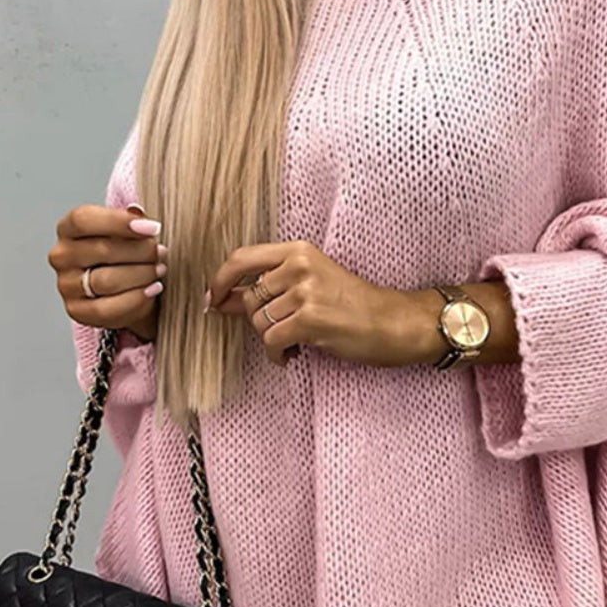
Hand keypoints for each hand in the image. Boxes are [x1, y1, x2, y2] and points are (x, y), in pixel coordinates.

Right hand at [48, 203, 167, 341]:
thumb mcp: (128, 232)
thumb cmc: (125, 254)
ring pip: (107, 281)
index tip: (153, 228)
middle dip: (140, 251)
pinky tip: (152, 289)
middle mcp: (61, 256)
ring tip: (159, 270)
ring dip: (141, 275)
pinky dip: (136, 299)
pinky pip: (108, 309)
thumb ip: (132, 221)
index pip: (84, 219)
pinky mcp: (77, 311)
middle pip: (102, 250)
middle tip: (160, 252)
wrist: (127, 290)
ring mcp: (66, 286)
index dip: (119, 222)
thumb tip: (137, 213)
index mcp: (68, 228)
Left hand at [207, 240, 424, 367]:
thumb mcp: (310, 284)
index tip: (214, 299)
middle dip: (259, 322)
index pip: (242, 258)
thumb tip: (219, 300)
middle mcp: (299, 266)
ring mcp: (305, 292)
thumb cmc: (353, 306)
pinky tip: (294, 355)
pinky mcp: (310, 319)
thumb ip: (267, 289)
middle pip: (250, 299)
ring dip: (272, 341)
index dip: (220, 280)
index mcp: (298, 250)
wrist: (392, 323)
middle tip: (284, 330)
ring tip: (295, 343)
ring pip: (259, 324)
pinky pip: (272, 342)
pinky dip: (278, 355)